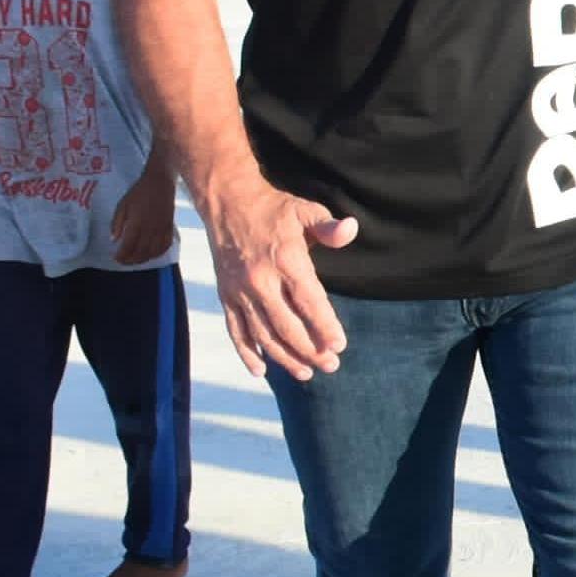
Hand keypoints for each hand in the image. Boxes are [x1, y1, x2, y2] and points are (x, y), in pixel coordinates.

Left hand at [109, 166, 180, 266]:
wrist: (160, 182)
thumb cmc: (138, 192)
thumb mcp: (122, 205)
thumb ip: (117, 223)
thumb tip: (114, 240)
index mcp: (137, 224)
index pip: (128, 247)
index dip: (121, 256)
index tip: (115, 257)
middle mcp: (150, 230)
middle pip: (141, 253)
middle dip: (131, 260)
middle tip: (123, 261)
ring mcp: (162, 230)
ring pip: (154, 252)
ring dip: (144, 259)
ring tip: (135, 259)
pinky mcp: (170, 228)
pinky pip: (166, 246)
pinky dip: (158, 253)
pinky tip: (151, 254)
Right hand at [205, 173, 359, 379]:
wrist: (226, 203)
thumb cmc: (273, 209)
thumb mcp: (304, 211)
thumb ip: (328, 227)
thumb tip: (350, 229)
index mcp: (285, 260)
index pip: (309, 300)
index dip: (325, 325)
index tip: (339, 345)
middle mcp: (260, 280)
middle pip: (287, 325)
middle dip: (310, 349)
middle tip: (330, 365)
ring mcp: (240, 291)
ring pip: (263, 333)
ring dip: (284, 357)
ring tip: (305, 373)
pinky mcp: (225, 296)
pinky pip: (235, 330)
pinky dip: (247, 352)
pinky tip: (260, 371)